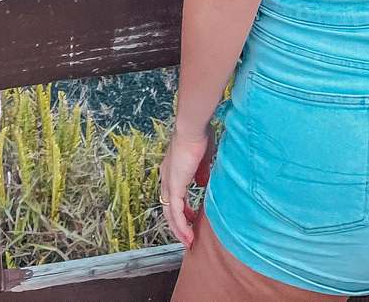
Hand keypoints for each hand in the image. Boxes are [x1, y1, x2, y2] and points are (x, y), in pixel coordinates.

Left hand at [159, 124, 215, 247]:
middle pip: (169, 207)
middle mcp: (167, 177)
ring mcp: (169, 182)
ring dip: (180, 229)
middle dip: (179, 223)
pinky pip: (176, 212)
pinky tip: (188, 235)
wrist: (192, 128)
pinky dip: (181, 226)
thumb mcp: (202, 157)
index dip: (181, 207)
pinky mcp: (174, 187)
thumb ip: (200, 172)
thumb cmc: (199, 135)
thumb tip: (201, 184)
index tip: (192, 216)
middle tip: (188, 235)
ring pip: (171, 213)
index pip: (173, 194)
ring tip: (188, 241)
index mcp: (172, 169)